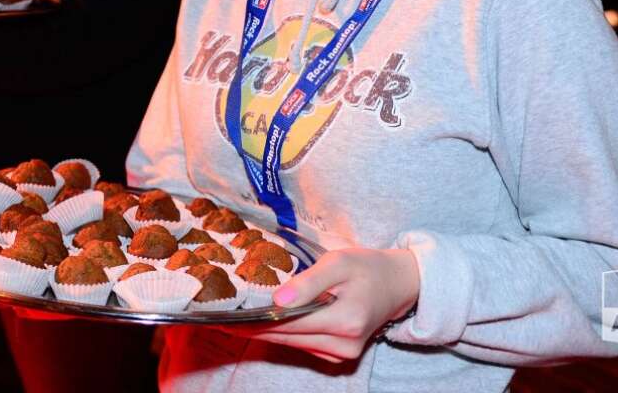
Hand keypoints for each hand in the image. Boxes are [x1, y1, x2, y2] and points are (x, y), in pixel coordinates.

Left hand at [219, 247, 418, 362]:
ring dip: (265, 332)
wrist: (398, 284)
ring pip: (292, 344)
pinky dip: (284, 334)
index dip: (254, 321)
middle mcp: (343, 345)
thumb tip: (277, 302)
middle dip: (253, 328)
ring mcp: (342, 353)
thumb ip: (308, 283)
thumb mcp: (339, 263)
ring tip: (234, 320)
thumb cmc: (367, 268)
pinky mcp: (340, 354)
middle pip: (286, 338)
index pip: (287, 324)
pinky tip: (263, 322)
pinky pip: (303, 344)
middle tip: (219, 320)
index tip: (225, 318)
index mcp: (345, 321)